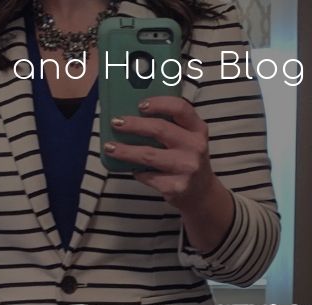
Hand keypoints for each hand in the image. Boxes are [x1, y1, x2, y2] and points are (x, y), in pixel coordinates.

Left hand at [104, 96, 234, 251]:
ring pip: (149, 155)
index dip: (158, 103)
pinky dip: (137, 172)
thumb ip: (172, 126)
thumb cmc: (187, 161)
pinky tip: (132, 169)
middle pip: (160, 129)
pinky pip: (148, 176)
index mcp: (198, 130)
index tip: (140, 105)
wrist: (201, 195)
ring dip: (125, 151)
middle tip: (116, 123)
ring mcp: (186, 168)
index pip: (180, 108)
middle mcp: (195, 147)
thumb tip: (135, 116)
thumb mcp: (188, 140)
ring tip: (110, 147)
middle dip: (134, 125)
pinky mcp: (176, 187)